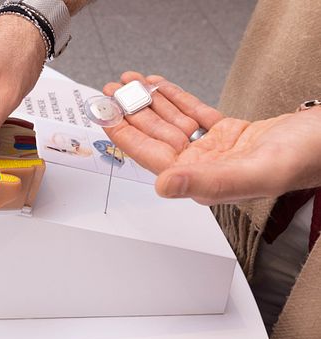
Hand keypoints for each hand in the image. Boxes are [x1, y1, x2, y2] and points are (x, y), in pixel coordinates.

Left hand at [102, 72, 320, 204]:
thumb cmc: (308, 159)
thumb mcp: (256, 171)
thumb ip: (207, 182)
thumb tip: (164, 186)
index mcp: (205, 180)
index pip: (152, 157)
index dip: (126, 136)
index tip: (105, 117)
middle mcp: (206, 166)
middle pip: (157, 136)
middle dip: (131, 113)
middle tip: (110, 94)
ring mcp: (218, 149)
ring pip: (173, 122)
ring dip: (150, 102)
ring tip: (128, 85)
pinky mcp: (231, 132)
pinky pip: (195, 113)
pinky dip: (176, 99)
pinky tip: (160, 87)